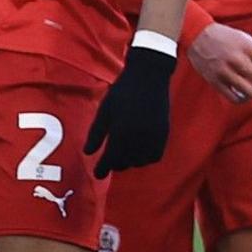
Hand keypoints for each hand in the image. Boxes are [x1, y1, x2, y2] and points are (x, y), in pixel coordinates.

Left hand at [85, 45, 175, 176]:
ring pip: (141, 161)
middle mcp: (138, 137)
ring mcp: (153, 136)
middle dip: (116, 164)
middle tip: (110, 161)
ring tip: (124, 156)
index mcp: (121, 132)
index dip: (102, 169)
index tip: (98, 174)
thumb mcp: (104, 111)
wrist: (149, 77)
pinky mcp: (163, 133)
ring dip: (131, 162)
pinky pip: (155, 155)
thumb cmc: (122, 92)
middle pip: (125, 162)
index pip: (110, 159)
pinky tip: (140, 152)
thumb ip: (96, 134)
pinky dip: (146, 158)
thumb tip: (88, 153)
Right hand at [186, 21, 251, 102]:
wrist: (198, 35)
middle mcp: (238, 61)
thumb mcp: (246, 40)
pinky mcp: (215, 81)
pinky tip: (246, 96)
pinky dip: (243, 99)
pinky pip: (233, 97)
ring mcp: (226, 72)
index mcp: (248, 49)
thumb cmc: (226, 37)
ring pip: (250, 93)